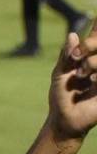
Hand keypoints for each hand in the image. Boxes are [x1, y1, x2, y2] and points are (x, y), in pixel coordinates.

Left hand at [47, 23, 96, 141]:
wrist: (65, 119)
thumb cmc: (61, 97)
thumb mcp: (60, 74)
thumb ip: (67, 55)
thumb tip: (72, 34)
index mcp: (87, 58)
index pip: (96, 38)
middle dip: (91, 45)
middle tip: (77, 58)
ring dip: (92, 64)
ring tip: (83, 76)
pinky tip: (93, 81)